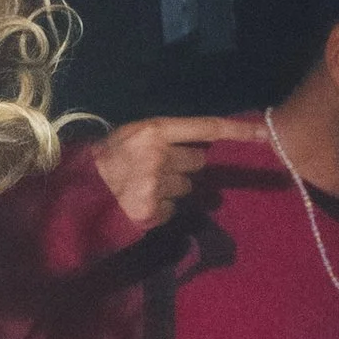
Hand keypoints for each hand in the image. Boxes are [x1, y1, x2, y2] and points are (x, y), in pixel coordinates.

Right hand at [90, 117, 256, 230]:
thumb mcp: (127, 137)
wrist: (72, 195)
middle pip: (197, 161)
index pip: (205, 127)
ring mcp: (155, 185)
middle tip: (156, 170)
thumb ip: (160, 139)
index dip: (238, 130)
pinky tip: (138, 205)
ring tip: (141, 189)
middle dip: (184, 166)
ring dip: (170, 190)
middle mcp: (158, 155)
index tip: (266, 134)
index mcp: (152, 130)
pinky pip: (171, 210)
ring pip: (185, 188)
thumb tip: (198, 149)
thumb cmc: (99, 163)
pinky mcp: (151, 211)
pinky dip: (158, 210)